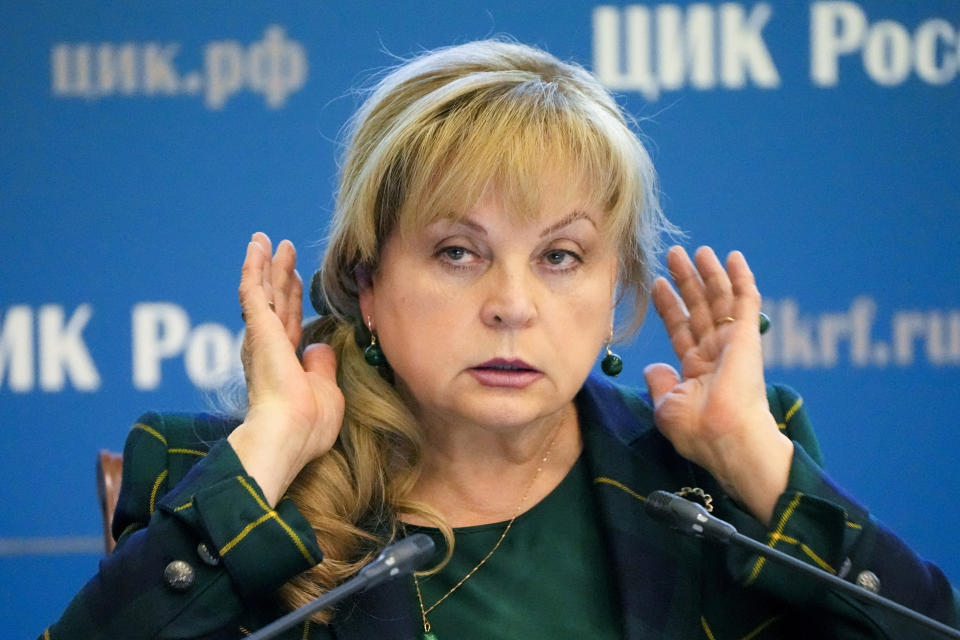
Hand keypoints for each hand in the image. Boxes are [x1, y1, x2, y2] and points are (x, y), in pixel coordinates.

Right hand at [228, 232, 344, 505]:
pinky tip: (256, 247)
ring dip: (264, 264)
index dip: (293, 300)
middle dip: (279, 275)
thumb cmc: (309, 424)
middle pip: (276, 303)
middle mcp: (268, 350)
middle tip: (283, 250)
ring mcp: (261, 338)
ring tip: (265, 240)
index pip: (291, 324)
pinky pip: (253, 290)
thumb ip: (322, 367)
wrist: (288, 432)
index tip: (296, 279)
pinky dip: (253, 267)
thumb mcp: (326, 391)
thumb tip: (321, 347)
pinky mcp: (258, 328)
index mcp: (284, 366)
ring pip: (263, 291)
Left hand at [643, 246, 792, 523]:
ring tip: (697, 250)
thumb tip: (654, 368)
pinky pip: (746, 302)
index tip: (656, 284)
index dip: (668, 305)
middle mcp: (716, 354)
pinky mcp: (748, 336)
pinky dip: (741, 279)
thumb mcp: (667, 407)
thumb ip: (660, 383)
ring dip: (709, 273)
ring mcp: (733, 344)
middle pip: (698, 308)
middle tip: (673, 254)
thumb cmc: (696, 430)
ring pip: (720, 299)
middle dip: (686, 281)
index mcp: (697, 371)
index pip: (681, 329)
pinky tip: (733, 258)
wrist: (724, 437)